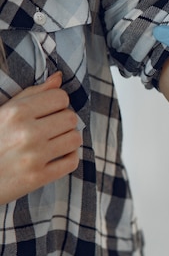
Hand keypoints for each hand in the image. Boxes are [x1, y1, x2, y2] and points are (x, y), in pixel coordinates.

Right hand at [0, 72, 81, 204]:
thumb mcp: (2, 112)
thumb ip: (32, 94)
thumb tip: (58, 78)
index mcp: (16, 113)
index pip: (60, 97)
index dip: (58, 103)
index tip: (49, 111)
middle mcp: (26, 133)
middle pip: (71, 118)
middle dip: (64, 121)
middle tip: (51, 128)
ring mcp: (33, 157)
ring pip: (75, 139)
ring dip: (68, 139)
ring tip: (54, 142)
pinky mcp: (37, 178)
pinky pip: (72, 162)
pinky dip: (68, 158)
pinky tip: (56, 156)